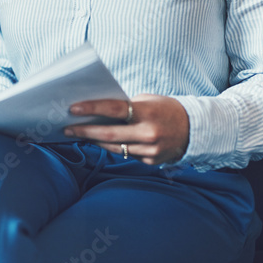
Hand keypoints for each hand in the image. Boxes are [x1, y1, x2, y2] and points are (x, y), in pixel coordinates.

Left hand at [64, 94, 189, 165]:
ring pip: (114, 147)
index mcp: (148, 113)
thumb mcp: (148, 100)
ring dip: (94, 141)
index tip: (73, 109)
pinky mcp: (150, 161)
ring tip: (78, 135)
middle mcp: (148, 133)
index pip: (114, 109)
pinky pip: (125, 154)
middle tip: (67, 128)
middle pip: (108, 134)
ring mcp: (150, 150)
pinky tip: (100, 142)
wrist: (194, 129)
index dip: (91, 109)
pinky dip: (112, 147)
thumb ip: (126, 106)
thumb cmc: (166, 109)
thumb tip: (97, 111)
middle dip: (84, 131)